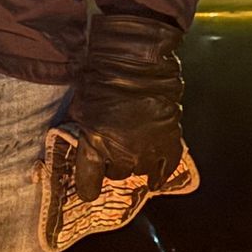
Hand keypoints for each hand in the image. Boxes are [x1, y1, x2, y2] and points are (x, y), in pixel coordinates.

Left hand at [69, 10, 185, 203]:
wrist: (136, 62)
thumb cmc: (101, 79)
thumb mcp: (80, 108)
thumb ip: (84, 132)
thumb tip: (84, 142)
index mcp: (94, 146)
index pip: (88, 186)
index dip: (87, 188)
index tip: (88, 189)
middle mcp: (121, 154)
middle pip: (116, 174)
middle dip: (113, 163)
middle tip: (114, 149)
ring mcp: (148, 150)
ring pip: (140, 171)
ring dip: (136, 163)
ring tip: (135, 151)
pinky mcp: (170, 142)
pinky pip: (167, 169)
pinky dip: (162, 174)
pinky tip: (156, 179)